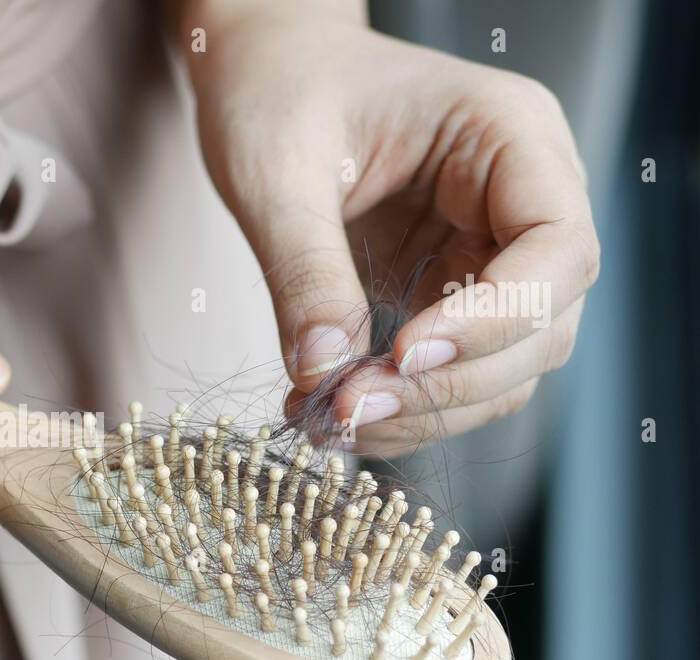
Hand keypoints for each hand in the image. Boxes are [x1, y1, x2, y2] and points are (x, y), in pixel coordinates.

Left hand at [184, 3, 598, 454]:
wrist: (267, 74)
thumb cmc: (280, 87)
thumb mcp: (276, 171)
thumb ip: (305, 270)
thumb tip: (323, 372)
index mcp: (508, 136)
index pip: (555, 247)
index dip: (496, 318)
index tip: (404, 354)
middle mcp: (519, 199)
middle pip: (542, 325)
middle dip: (447, 383)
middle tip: (347, 409)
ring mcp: (489, 251)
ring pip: (503, 366)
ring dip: (423, 410)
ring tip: (327, 421)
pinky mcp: (447, 292)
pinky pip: (449, 371)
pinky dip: (399, 404)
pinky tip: (329, 411)